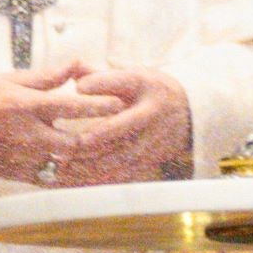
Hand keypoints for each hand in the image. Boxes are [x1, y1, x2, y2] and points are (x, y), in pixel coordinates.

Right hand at [0, 67, 122, 184]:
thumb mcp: (7, 80)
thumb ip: (45, 77)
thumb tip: (76, 64)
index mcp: (23, 106)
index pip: (69, 106)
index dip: (97, 105)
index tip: (119, 102)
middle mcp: (24, 135)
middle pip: (73, 144)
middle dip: (99, 141)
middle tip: (120, 135)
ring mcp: (19, 158)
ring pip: (65, 169)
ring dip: (91, 164)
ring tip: (114, 158)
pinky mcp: (15, 175)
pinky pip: (51, 181)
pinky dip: (72, 179)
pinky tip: (90, 175)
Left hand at [45, 64, 192, 185]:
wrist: (189, 113)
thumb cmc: (152, 91)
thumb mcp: (134, 75)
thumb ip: (102, 76)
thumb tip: (74, 73)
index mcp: (146, 87)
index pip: (123, 83)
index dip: (101, 85)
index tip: (78, 88)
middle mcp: (150, 115)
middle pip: (120, 128)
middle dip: (93, 137)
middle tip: (65, 142)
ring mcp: (152, 141)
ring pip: (119, 156)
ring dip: (91, 163)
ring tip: (63, 165)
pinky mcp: (149, 160)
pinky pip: (122, 173)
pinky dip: (99, 178)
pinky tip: (78, 179)